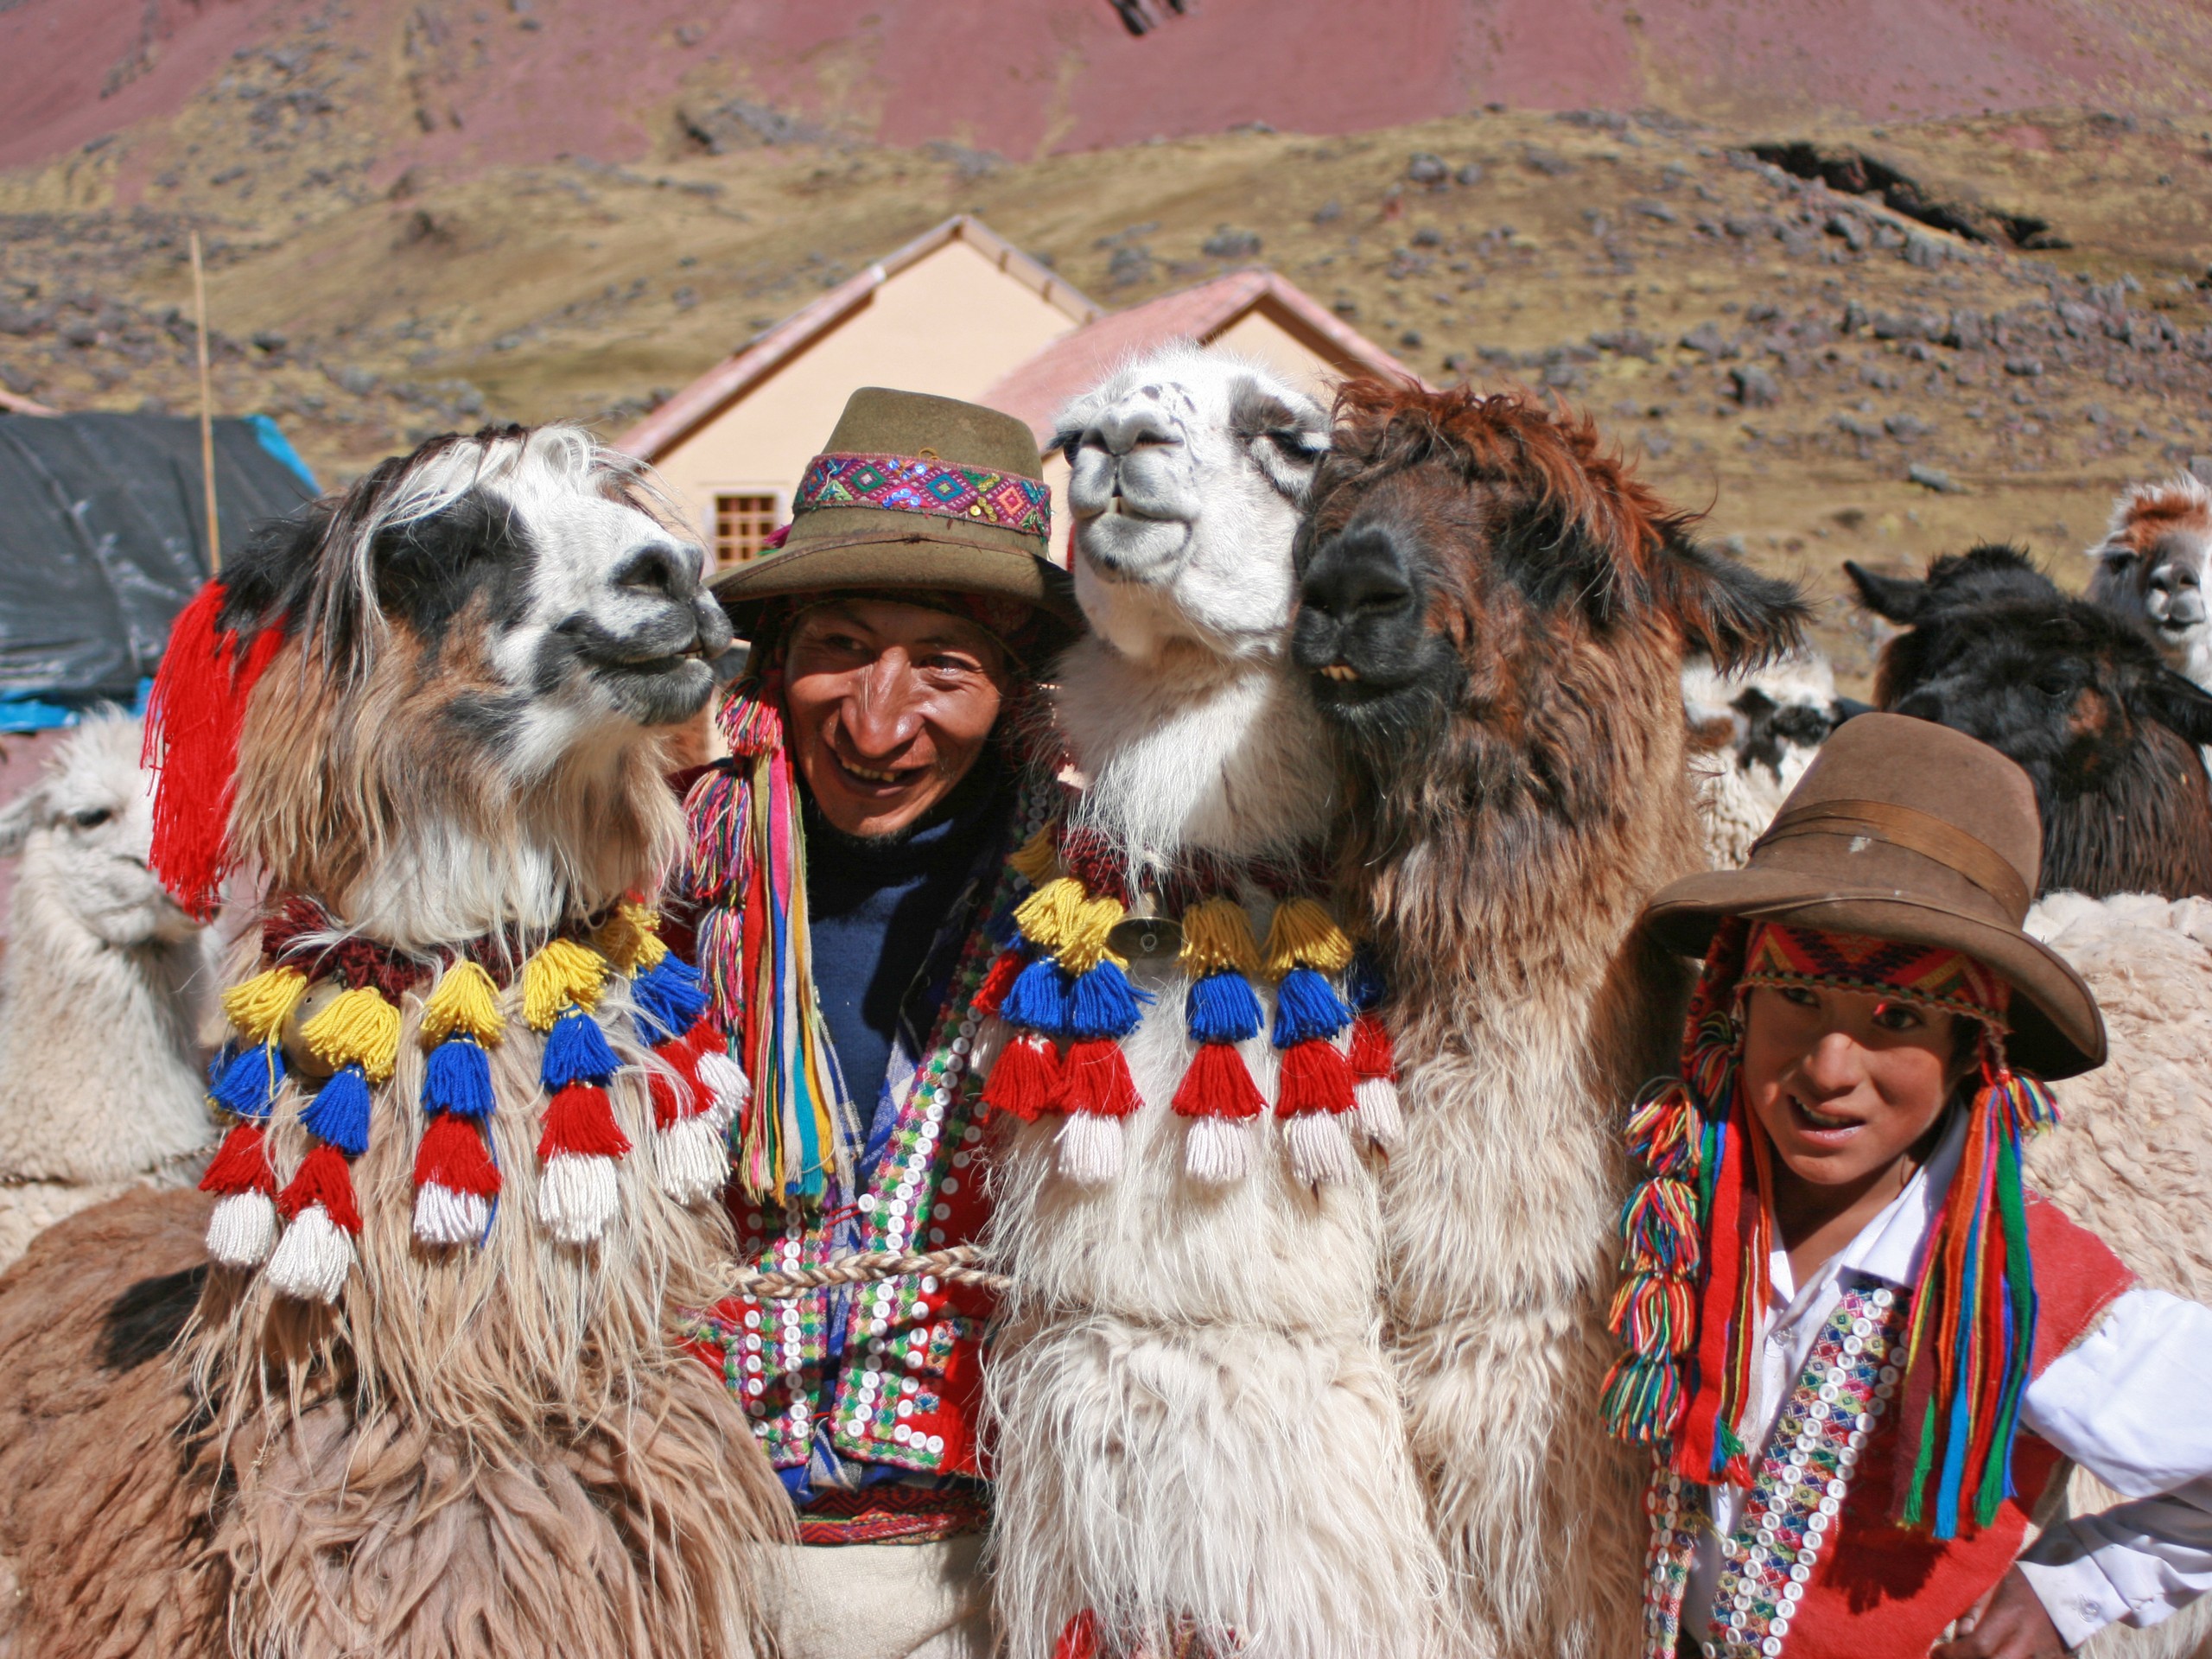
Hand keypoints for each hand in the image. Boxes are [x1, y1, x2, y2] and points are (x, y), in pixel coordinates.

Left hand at [1930, 1570, 2069, 1658]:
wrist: (2068, 1580)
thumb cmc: (2023, 1579)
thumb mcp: (1991, 1584)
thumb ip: (1972, 1612)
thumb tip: (1959, 1639)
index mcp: (2011, 1616)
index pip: (1977, 1647)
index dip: (1952, 1654)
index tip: (1936, 1651)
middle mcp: (2030, 1641)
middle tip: (1951, 1657)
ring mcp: (2047, 1656)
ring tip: (1972, 1655)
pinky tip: (1998, 1655)